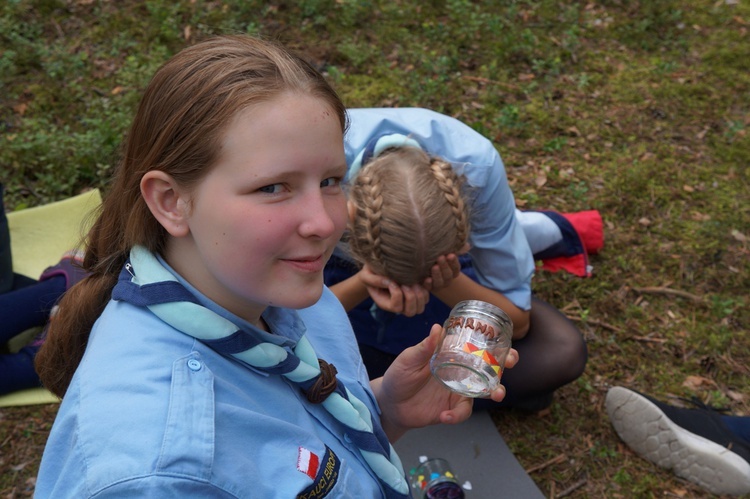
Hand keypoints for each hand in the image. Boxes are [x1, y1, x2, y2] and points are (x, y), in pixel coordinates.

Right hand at [359, 264, 429, 316]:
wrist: (379, 269)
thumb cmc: (371, 272)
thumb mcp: (366, 275)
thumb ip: (373, 280)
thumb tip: (389, 282)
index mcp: (386, 304)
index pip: (396, 307)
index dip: (397, 294)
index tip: (392, 281)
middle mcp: (399, 305)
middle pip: (410, 312)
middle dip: (411, 297)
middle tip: (406, 284)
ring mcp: (409, 301)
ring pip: (420, 307)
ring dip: (419, 294)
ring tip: (413, 282)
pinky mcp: (417, 293)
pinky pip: (427, 297)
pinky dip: (426, 289)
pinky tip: (422, 279)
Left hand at [372, 324, 518, 440]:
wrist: (390, 404)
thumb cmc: (399, 376)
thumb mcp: (408, 359)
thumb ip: (424, 348)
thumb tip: (437, 328)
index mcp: (450, 356)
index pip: (474, 348)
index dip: (492, 344)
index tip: (505, 341)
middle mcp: (458, 373)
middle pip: (487, 368)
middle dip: (504, 365)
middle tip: (510, 363)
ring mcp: (456, 391)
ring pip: (483, 391)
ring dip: (494, 391)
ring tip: (497, 394)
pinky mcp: (451, 409)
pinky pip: (462, 412)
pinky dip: (456, 415)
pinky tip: (444, 415)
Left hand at [422, 253, 460, 291]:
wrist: (427, 271)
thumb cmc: (439, 260)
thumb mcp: (446, 255)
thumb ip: (456, 250)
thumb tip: (467, 245)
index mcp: (453, 272)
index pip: (456, 268)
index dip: (453, 262)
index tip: (450, 255)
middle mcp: (446, 280)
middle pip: (448, 275)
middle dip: (445, 266)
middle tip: (441, 257)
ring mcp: (438, 285)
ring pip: (439, 282)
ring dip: (437, 274)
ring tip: (435, 267)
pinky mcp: (428, 287)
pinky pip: (429, 288)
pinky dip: (428, 284)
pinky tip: (427, 279)